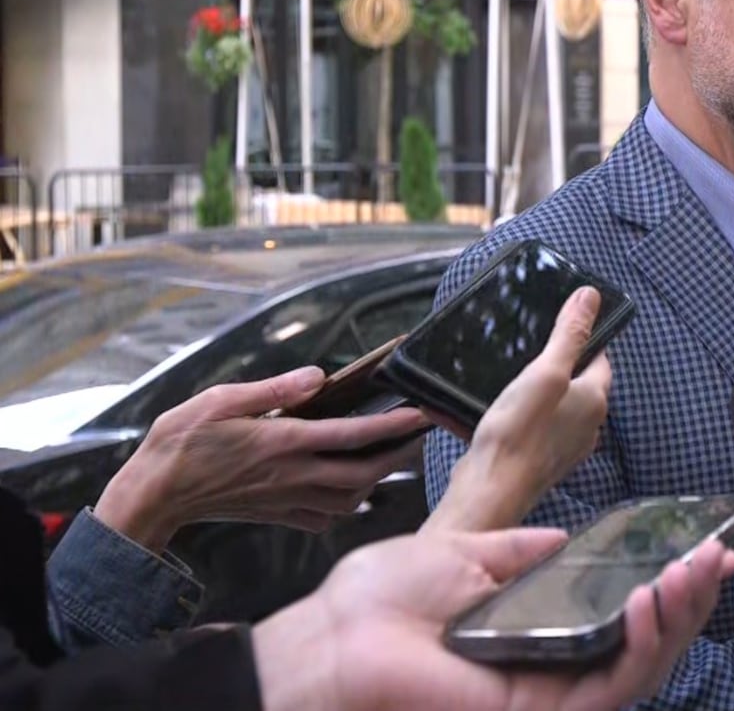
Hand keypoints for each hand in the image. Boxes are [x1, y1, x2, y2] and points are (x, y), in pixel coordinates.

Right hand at [94, 367, 428, 550]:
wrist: (153, 494)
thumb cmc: (181, 442)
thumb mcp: (221, 400)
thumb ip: (275, 388)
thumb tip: (318, 376)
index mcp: (282, 442)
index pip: (352, 435)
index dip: (392, 426)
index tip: (421, 415)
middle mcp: (292, 475)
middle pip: (364, 473)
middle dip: (399, 455)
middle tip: (421, 435)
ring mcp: (286, 499)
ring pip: (351, 499)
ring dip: (378, 481)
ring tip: (392, 456)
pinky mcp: (277, 515)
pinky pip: (325, 517)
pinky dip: (348, 505)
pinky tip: (352, 490)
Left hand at [252, 529, 733, 710]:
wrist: (330, 637)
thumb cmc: (380, 601)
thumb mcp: (466, 553)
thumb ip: (522, 551)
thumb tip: (567, 537)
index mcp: (536, 630)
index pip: (621, 617)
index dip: (668, 587)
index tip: (703, 547)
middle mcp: (551, 666)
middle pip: (646, 644)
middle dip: (691, 599)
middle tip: (718, 555)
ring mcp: (549, 694)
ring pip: (642, 668)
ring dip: (679, 617)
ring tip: (695, 571)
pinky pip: (611, 686)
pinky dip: (643, 644)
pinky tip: (653, 599)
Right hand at [427, 286, 611, 532]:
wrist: (489, 491)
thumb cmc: (520, 432)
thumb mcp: (545, 372)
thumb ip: (569, 335)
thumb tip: (591, 297)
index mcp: (594, 401)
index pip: (601, 359)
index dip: (584, 338)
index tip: (561, 323)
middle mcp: (585, 426)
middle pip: (575, 383)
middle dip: (552, 364)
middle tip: (524, 347)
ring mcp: (560, 446)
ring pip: (547, 406)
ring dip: (526, 390)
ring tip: (499, 374)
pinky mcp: (533, 459)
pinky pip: (521, 428)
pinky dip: (502, 416)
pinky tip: (471, 408)